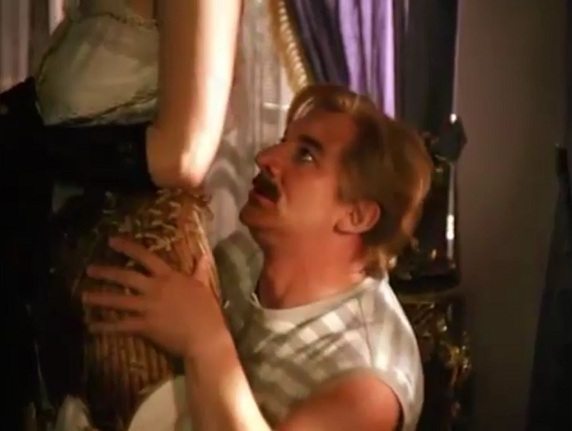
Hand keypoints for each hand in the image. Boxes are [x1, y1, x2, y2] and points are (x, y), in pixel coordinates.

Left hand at [82, 237, 226, 357]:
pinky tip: (92, 326)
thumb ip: (199, 271)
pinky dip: (105, 326)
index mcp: (168, 277)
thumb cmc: (207, 311)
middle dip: (106, 272)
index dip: (128, 248)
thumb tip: (203, 256)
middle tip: (89, 269)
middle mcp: (155, 288)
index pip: (145, 257)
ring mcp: (148, 307)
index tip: (112, 241)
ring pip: (119, 300)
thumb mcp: (203, 286)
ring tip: (83, 296)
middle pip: (126, 277)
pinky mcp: (145, 326)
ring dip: (100, 298)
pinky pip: (121, 326)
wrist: (205, 336)